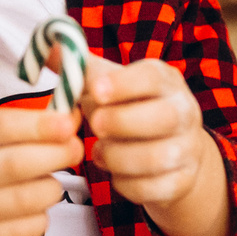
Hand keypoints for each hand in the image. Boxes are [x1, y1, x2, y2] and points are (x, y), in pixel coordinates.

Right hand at [0, 106, 80, 235]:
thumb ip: (23, 126)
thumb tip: (72, 117)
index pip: (2, 127)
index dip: (40, 124)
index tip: (69, 123)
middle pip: (17, 164)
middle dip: (57, 154)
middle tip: (75, 149)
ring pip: (28, 199)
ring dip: (51, 188)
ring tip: (49, 183)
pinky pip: (27, 230)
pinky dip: (41, 218)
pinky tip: (34, 210)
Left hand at [78, 55, 214, 207]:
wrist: (170, 149)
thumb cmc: (130, 109)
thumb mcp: (107, 86)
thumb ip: (79, 69)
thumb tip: (48, 47)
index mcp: (165, 81)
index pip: (152, 77)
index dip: (124, 84)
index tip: (95, 91)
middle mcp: (184, 111)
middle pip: (163, 117)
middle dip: (122, 123)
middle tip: (95, 127)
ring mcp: (187, 148)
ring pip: (157, 157)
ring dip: (118, 157)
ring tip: (99, 152)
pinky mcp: (183, 180)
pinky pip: (153, 188)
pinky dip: (127, 184)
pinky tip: (117, 174)